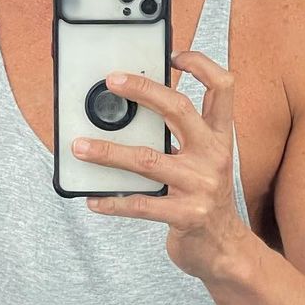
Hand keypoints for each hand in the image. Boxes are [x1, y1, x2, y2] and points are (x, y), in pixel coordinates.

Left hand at [72, 49, 250, 278]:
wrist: (224, 250)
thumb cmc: (204, 199)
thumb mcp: (203, 162)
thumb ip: (179, 138)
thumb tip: (129, 112)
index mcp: (220, 137)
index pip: (222, 88)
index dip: (201, 65)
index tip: (173, 55)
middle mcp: (214, 155)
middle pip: (180, 109)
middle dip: (144, 90)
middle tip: (112, 81)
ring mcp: (201, 186)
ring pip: (147, 159)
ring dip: (108, 152)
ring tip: (80, 147)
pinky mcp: (186, 215)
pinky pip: (140, 204)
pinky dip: (112, 201)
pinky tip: (93, 199)